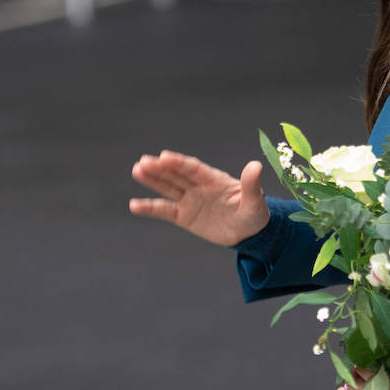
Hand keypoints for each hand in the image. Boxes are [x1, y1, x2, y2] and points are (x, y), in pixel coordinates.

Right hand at [129, 150, 268, 245]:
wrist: (249, 233)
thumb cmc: (254, 214)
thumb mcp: (255, 201)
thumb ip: (251, 184)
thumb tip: (255, 165)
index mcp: (215, 179)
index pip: (194, 169)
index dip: (179, 162)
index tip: (165, 156)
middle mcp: (199, 186)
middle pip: (177, 175)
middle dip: (161, 168)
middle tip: (143, 162)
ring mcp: (190, 200)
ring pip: (168, 187)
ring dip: (152, 179)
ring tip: (137, 170)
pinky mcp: (184, 216)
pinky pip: (165, 211)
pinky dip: (150, 208)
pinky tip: (134, 205)